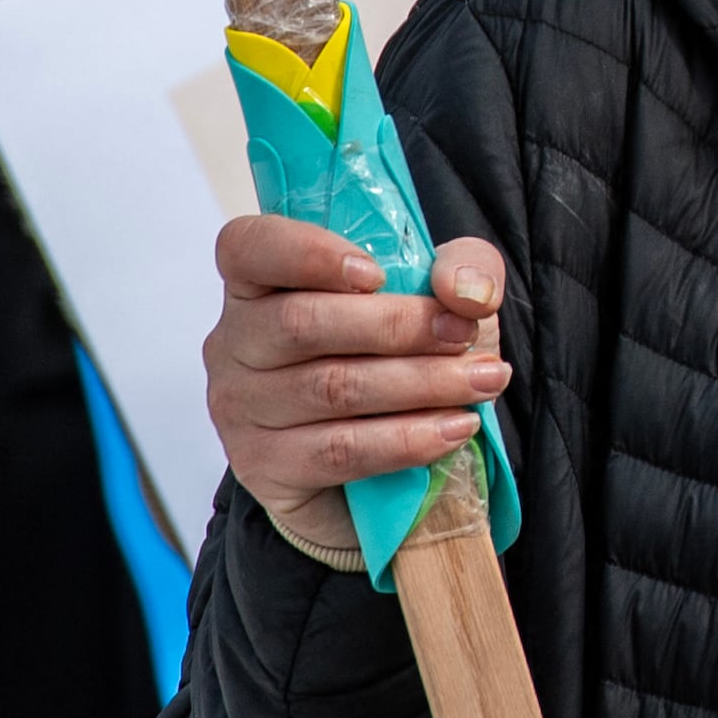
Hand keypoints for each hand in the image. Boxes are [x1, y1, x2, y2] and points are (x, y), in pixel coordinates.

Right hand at [207, 215, 509, 555]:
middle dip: (398, 326)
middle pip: (301, 322)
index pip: (249, 248)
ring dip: (421, 383)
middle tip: (465, 335)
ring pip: (330, 388)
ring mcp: (241, 410)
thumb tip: (465, 290)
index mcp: (259, 284)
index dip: (306, 253)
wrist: (380, 468)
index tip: (376, 273)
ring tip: (482, 381)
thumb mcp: (438, 295)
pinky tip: (456, 428)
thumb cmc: (396, 357)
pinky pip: (340, 451)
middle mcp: (234, 344)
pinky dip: (407, 439)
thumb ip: (463, 268)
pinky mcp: (265, 469)